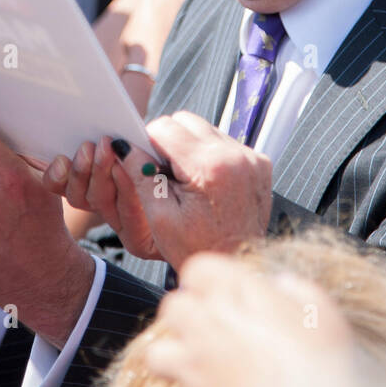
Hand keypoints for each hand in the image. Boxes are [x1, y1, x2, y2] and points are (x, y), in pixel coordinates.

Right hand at [44, 111, 272, 272]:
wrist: (239, 264)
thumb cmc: (198, 248)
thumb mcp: (160, 218)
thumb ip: (141, 176)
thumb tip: (125, 147)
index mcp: (207, 167)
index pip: (165, 127)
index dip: (148, 143)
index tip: (147, 163)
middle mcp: (234, 156)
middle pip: (186, 121)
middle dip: (170, 142)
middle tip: (166, 174)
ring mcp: (251, 158)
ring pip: (206, 129)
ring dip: (191, 147)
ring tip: (188, 181)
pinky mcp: (260, 163)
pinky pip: (225, 143)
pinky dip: (211, 155)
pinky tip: (207, 183)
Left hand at [145, 253, 355, 386]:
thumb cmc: (324, 369)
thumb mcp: (324, 315)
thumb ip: (298, 292)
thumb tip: (283, 285)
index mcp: (236, 295)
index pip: (197, 269)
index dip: (209, 281)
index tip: (223, 291)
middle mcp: (206, 327)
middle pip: (172, 308)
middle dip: (187, 316)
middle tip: (211, 326)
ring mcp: (196, 371)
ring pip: (157, 355)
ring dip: (175, 359)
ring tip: (202, 365)